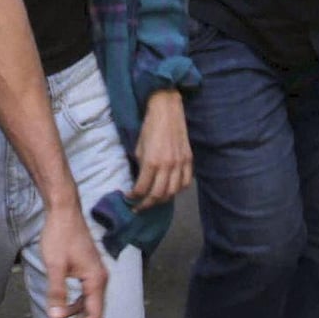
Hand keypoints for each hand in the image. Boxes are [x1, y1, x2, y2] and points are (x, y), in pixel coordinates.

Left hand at [40, 198, 106, 317]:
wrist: (63, 210)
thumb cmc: (60, 235)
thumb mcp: (55, 265)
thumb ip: (57, 292)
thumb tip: (56, 317)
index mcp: (96, 279)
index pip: (94, 316)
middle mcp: (100, 278)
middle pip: (92, 312)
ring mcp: (95, 273)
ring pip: (88, 304)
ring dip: (74, 317)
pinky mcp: (88, 268)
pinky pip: (85, 294)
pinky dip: (74, 304)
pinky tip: (62, 308)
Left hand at [128, 89, 192, 209]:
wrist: (167, 110)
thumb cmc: (149, 126)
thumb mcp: (138, 146)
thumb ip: (141, 164)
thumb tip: (140, 179)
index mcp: (152, 161)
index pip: (143, 188)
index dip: (134, 196)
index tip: (129, 198)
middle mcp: (167, 165)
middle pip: (158, 195)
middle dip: (147, 204)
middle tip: (139, 207)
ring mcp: (180, 164)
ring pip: (173, 192)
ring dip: (162, 200)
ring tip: (154, 201)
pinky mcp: (189, 160)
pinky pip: (186, 182)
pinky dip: (178, 190)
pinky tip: (171, 191)